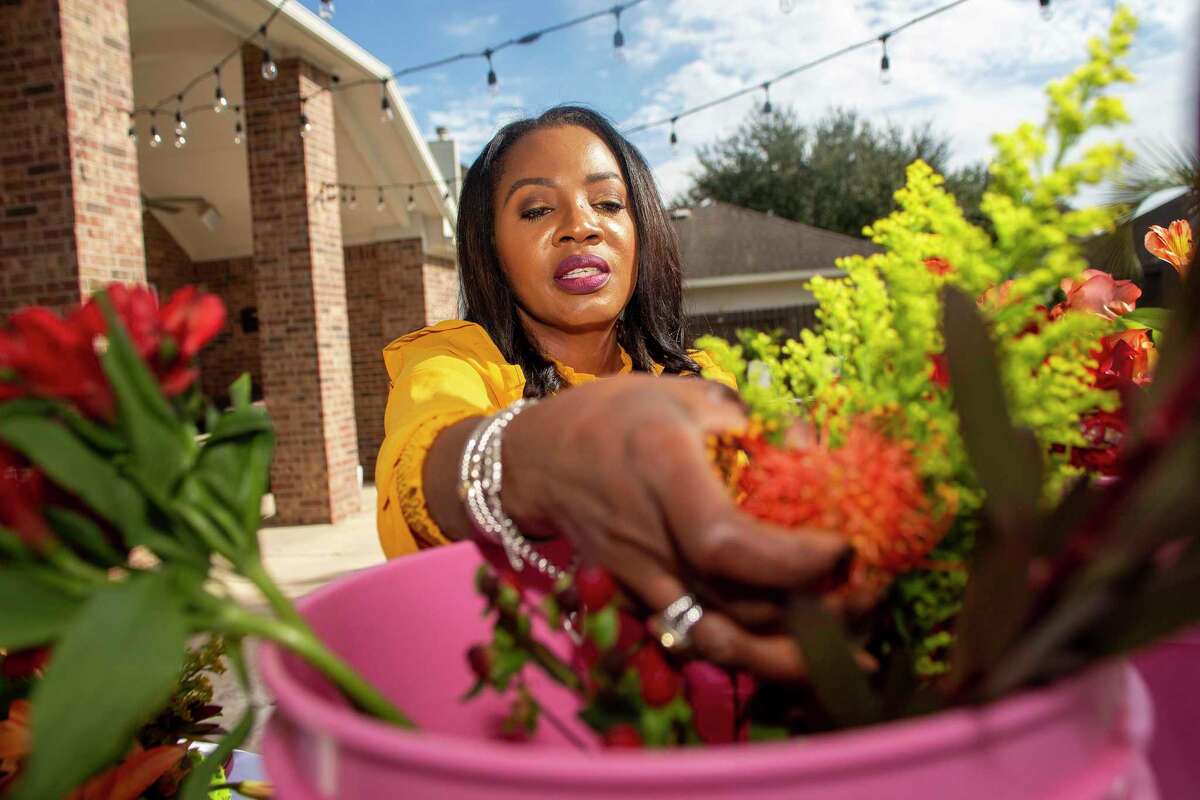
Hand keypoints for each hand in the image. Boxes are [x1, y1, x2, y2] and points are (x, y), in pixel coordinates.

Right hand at [501, 374, 848, 679]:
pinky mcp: (636, 598)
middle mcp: (649, 536)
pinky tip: (796, 657)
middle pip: (734, 603)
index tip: (845, 549)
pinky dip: (749, 654)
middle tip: (872, 596)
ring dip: (789, 652)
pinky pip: (698, 638)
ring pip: (719, 638)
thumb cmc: (614, 415)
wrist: (537, 458)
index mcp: (663, 470)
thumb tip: (815, 451)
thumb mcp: (684, 394)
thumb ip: (752, 420)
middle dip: (813, 612)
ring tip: (850, 650)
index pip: (726, 540)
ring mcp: (638, 576)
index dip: (791, 561)